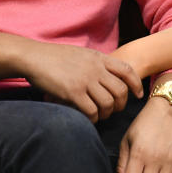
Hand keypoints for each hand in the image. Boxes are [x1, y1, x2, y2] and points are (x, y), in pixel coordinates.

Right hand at [23, 43, 142, 122]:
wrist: (33, 57)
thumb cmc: (54, 57)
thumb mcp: (81, 54)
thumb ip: (95, 64)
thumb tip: (106, 77)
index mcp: (99, 57)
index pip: (127, 70)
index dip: (136, 84)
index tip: (137, 95)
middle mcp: (95, 68)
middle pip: (120, 91)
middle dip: (121, 105)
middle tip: (114, 110)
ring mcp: (85, 80)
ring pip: (108, 103)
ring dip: (106, 113)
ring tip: (99, 115)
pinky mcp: (73, 92)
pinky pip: (91, 111)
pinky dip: (93, 118)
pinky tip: (88, 118)